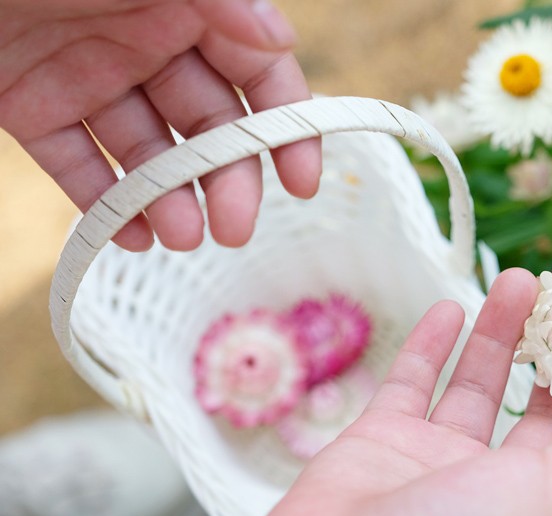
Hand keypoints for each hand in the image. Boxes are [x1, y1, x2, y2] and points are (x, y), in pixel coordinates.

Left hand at [0, 0, 321, 250]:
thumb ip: (215, 0)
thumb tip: (280, 44)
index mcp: (182, 3)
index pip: (256, 72)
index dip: (285, 126)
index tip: (302, 180)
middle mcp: (142, 40)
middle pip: (206, 123)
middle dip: (227, 179)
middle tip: (234, 227)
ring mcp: (85, 76)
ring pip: (145, 151)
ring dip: (171, 199)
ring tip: (181, 235)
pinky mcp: (29, 105)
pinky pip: (75, 162)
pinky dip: (102, 202)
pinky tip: (129, 236)